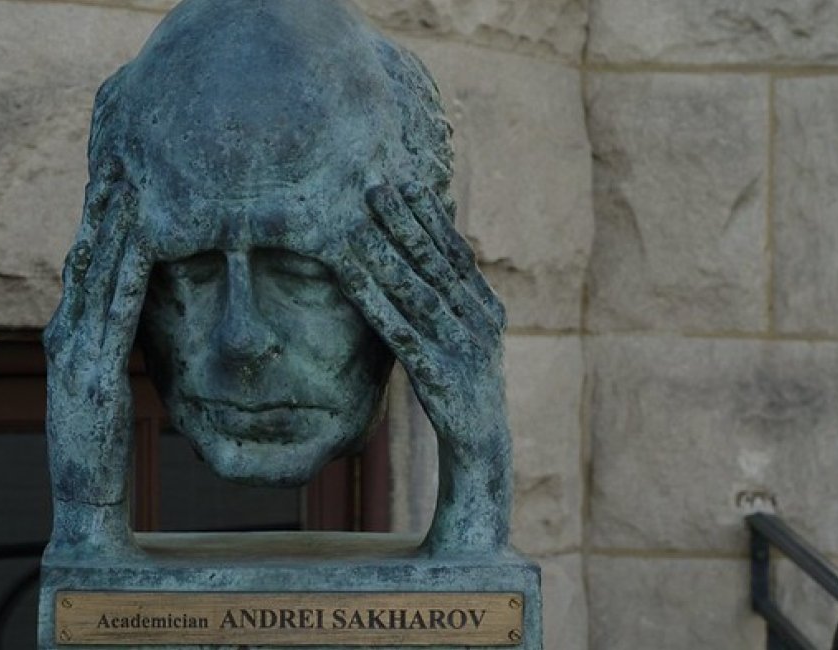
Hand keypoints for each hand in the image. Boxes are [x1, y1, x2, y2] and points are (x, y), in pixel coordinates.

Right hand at [43, 160, 151, 560]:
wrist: (84, 498)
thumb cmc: (104, 442)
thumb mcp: (109, 378)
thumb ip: (116, 340)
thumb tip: (136, 303)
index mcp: (72, 330)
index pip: (94, 258)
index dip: (114, 216)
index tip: (139, 176)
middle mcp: (67, 331)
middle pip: (92, 251)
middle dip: (114, 205)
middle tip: (137, 155)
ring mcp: (75, 350)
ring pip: (97, 270)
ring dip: (119, 225)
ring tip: (141, 179)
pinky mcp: (92, 373)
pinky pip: (114, 311)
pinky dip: (130, 274)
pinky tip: (151, 242)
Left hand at [330, 182, 512, 555]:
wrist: (481, 449)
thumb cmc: (461, 388)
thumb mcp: (463, 337)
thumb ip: (450, 300)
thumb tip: (427, 255)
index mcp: (487, 310)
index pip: (455, 253)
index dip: (429, 216)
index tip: (404, 180)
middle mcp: (478, 324)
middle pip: (435, 263)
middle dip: (404, 221)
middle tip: (375, 184)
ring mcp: (461, 350)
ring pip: (416, 290)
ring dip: (385, 250)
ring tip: (358, 219)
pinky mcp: (438, 376)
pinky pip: (399, 331)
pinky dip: (374, 300)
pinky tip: (349, 277)